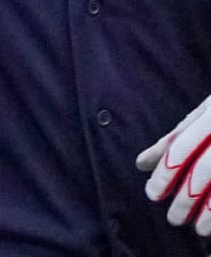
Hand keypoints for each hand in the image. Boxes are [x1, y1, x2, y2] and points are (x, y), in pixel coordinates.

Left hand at [137, 94, 210, 234]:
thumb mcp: (201, 116)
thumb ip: (173, 139)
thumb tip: (142, 165)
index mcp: (209, 116)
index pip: (181, 147)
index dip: (165, 172)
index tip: (152, 194)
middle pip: (205, 170)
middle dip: (186, 197)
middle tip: (173, 219)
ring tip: (199, 229)